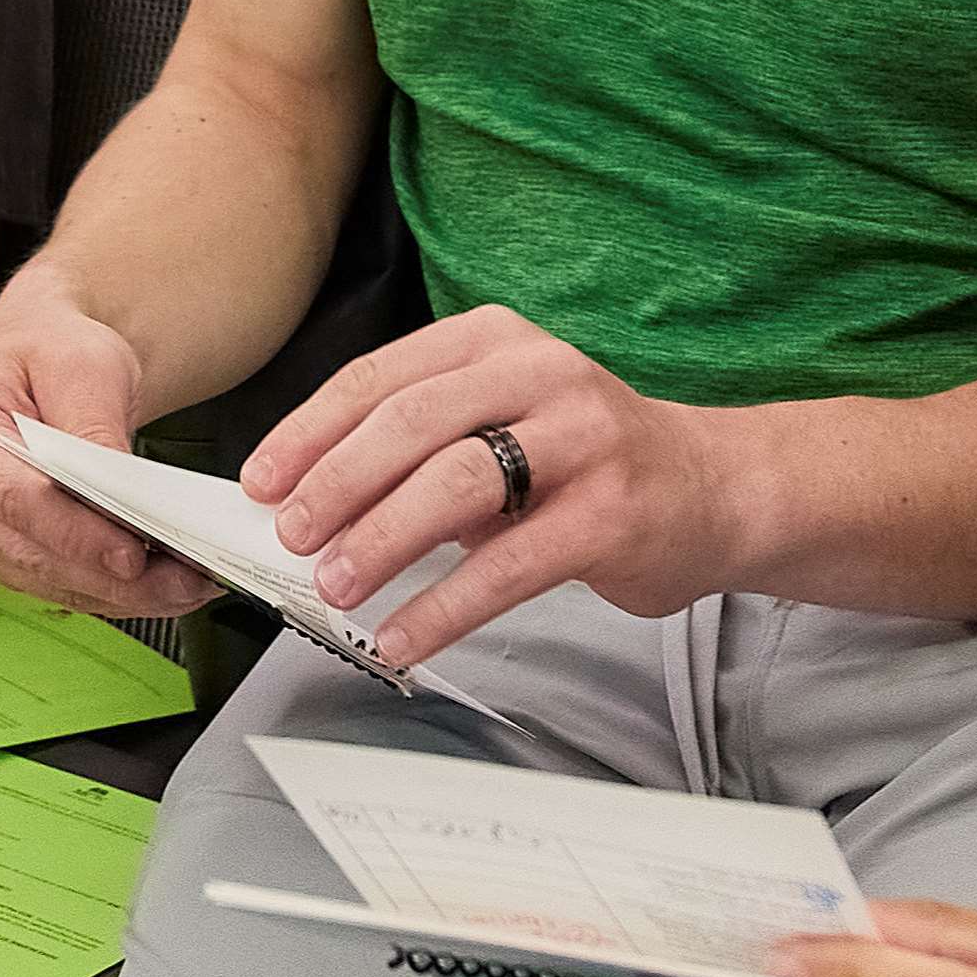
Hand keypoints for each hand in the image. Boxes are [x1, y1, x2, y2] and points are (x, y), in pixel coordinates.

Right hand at [0, 281, 215, 620]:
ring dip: (120, 593)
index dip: (75, 533)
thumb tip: (115, 487)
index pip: (15, 498)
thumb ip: (94, 423)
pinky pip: (56, 586)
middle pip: (31, 553)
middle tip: (183, 580)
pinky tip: (161, 585)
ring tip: (187, 585)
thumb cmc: (52, 351)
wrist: (42, 360)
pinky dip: (111, 591)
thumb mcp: (82, 362)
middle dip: (111, 576)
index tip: (132, 554)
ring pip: (47, 581)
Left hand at [241, 307, 754, 669]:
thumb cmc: (587, 457)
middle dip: (336, 484)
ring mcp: (582, 440)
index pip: (381, 378)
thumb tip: (309, 497)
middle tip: (289, 536)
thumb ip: (419, 442)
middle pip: (411, 424)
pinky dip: (444, 606)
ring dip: (381, 540)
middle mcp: (540, 373)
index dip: (310, 432)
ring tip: (334, 586)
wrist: (715, 487)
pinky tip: (402, 636)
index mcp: (494, 340)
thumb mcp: (500, 417)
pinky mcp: (611, 513)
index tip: (260, 482)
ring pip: (456, 484)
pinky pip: (509, 564)